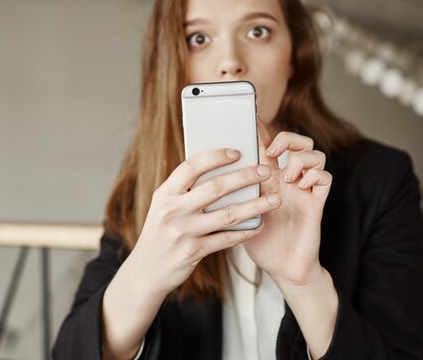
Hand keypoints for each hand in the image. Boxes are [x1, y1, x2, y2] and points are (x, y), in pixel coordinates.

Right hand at [128, 148, 281, 298]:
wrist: (147, 270)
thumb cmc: (162, 231)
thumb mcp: (165, 206)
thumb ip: (186, 190)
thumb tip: (222, 168)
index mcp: (165, 193)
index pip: (192, 167)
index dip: (216, 157)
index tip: (238, 152)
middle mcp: (172, 210)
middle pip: (215, 187)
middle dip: (245, 177)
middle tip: (266, 170)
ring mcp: (183, 232)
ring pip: (227, 214)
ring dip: (255, 205)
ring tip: (275, 199)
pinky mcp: (193, 252)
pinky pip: (227, 238)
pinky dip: (246, 231)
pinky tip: (260, 225)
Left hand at [243, 120, 331, 286]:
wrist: (280, 268)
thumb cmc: (259, 241)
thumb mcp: (239, 212)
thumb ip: (232, 192)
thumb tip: (207, 173)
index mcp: (267, 178)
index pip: (265, 145)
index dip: (259, 127)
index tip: (249, 112)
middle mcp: (287, 179)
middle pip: (296, 140)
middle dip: (286, 138)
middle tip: (273, 151)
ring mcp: (304, 189)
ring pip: (314, 153)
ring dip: (300, 159)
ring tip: (287, 176)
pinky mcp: (317, 202)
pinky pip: (324, 177)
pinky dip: (313, 176)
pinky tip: (300, 187)